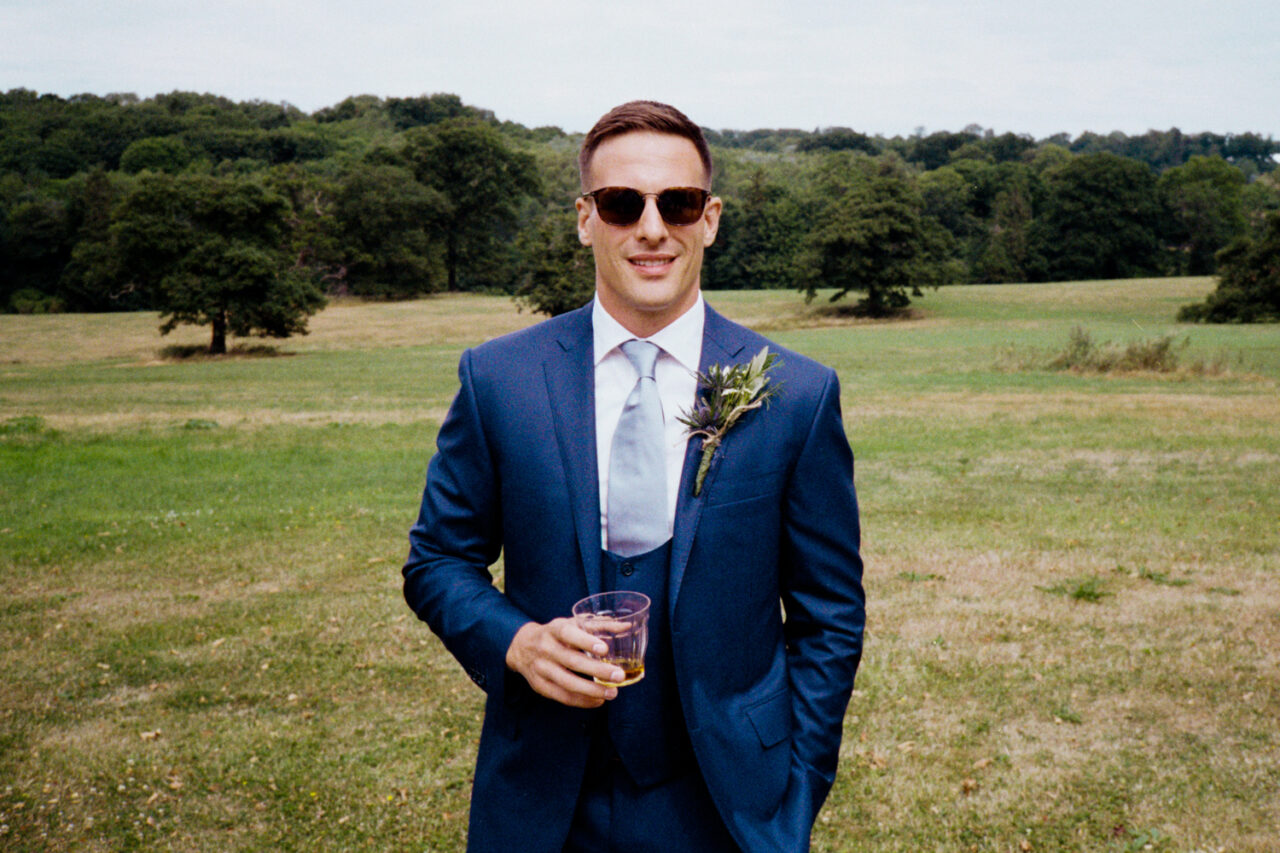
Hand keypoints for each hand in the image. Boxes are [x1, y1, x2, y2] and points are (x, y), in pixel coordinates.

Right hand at [505, 618, 624, 707]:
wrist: (521, 647)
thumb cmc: (555, 634)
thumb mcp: (571, 623)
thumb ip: (598, 625)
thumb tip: (627, 626)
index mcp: (554, 629)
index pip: (568, 633)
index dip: (585, 641)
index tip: (604, 649)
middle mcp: (545, 648)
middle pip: (572, 661)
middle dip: (597, 670)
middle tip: (619, 676)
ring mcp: (541, 668)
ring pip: (567, 682)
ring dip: (592, 690)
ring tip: (612, 693)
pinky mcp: (540, 686)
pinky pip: (562, 696)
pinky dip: (582, 701)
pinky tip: (598, 701)